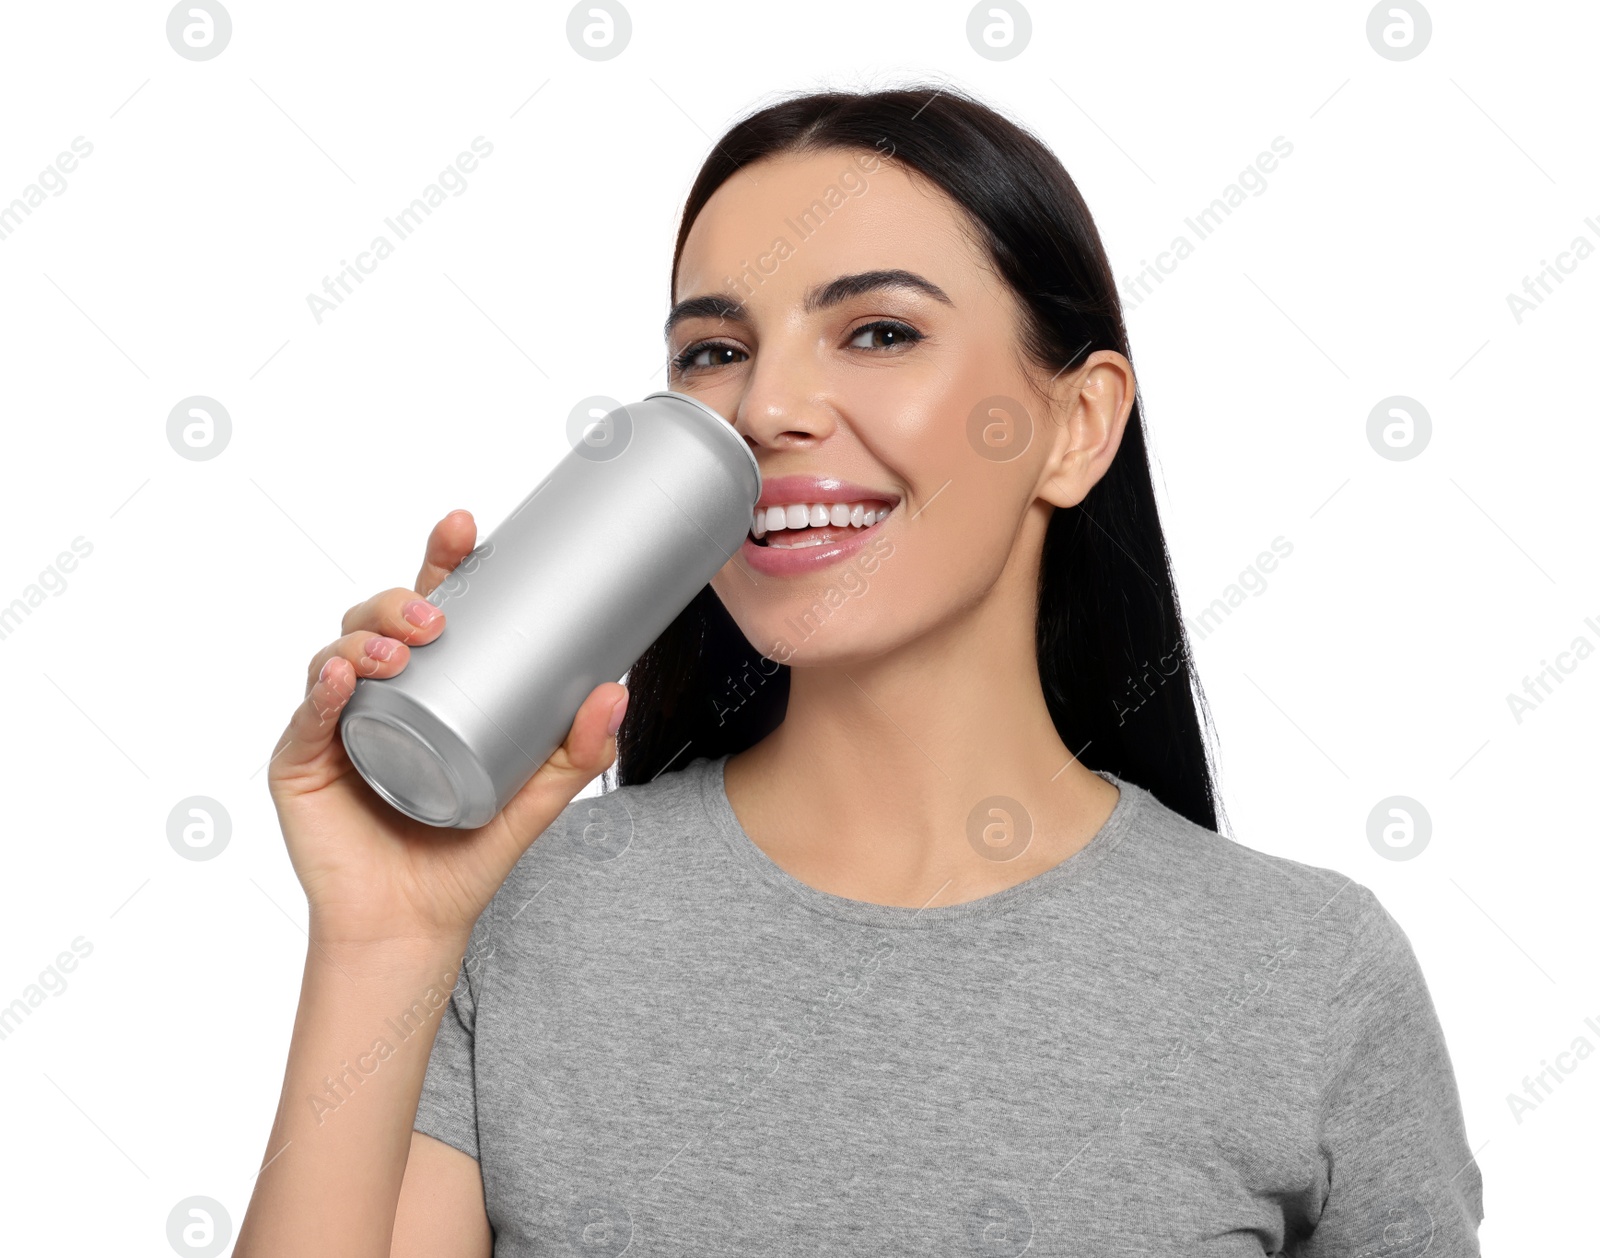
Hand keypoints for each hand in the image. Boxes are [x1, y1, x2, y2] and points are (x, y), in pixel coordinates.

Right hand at [265, 509, 627, 950]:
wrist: (416, 925)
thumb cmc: (465, 854)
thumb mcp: (535, 795)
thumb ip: (578, 750)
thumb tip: (616, 689)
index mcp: (426, 687)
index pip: (430, 612)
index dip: (442, 562)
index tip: (467, 527)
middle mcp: (376, 694)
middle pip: (375, 620)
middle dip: (401, 600)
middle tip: (437, 617)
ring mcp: (333, 724)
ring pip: (336, 655)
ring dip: (365, 640)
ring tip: (401, 653)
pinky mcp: (299, 764)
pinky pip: (305, 718)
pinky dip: (322, 691)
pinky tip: (342, 679)